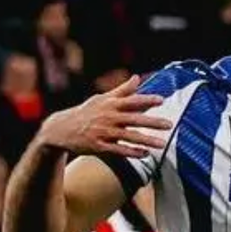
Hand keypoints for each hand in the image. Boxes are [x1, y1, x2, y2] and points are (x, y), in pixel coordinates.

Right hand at [32, 75, 172, 157]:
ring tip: (162, 144)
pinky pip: (119, 150)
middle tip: (169, 124)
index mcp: (110, 104)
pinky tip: (145, 154)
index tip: (161, 100)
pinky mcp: (99, 146)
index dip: (146, 100)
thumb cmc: (86, 112)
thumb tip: (137, 77)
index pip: (131, 100)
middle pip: (133, 119)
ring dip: (146, 140)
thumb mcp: (102, 99)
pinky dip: (132, 152)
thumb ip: (122, 90)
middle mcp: (108, 117)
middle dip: (152, 122)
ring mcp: (103, 132)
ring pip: (129, 136)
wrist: (61, 129)